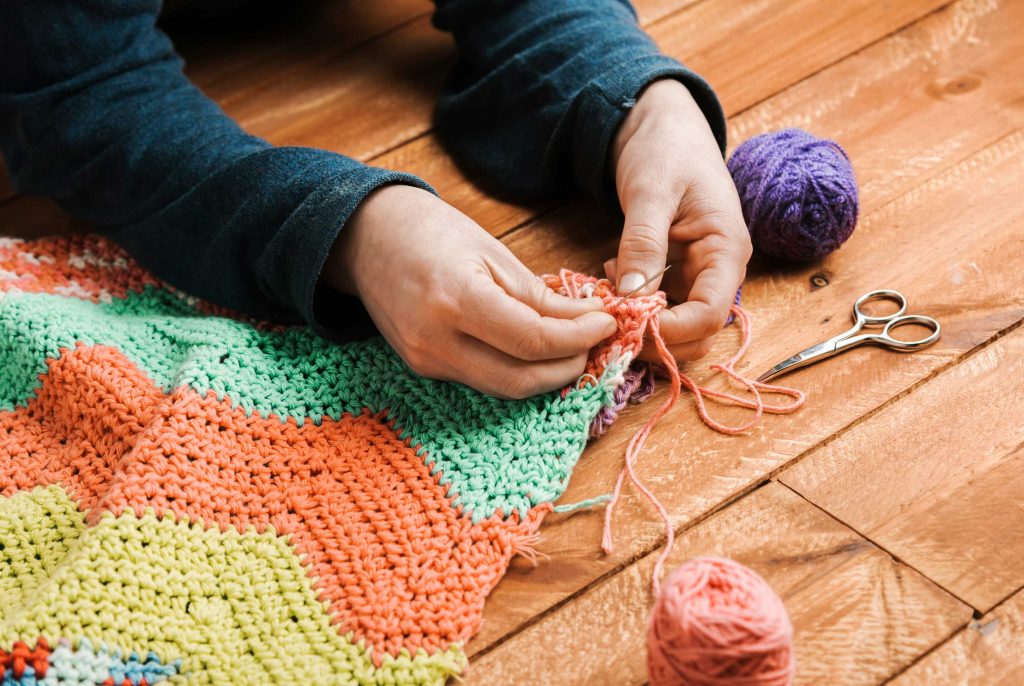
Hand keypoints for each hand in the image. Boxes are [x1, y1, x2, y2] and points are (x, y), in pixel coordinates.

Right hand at [322, 185, 616, 398]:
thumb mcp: (493, 252)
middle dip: (568, 366)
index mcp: (455, 299)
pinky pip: (482, 380)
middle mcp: (435, 341)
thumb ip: (541, 296)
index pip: (534, 340)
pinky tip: (536, 351)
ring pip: (503, 388)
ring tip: (573, 348)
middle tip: (596, 342)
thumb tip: (590, 320)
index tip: (607, 322)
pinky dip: (516, 370)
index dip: (579, 338)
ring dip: (546, 375)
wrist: (365, 238)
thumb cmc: (432, 232)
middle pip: (521, 380)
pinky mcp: (423, 368)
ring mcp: (425, 360)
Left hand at [608, 79, 751, 361]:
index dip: (671, 331)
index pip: (710, 315)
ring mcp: (697, 276)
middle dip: (654, 338)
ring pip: (676, 328)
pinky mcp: (676, 275)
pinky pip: (659, 309)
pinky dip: (633, 307)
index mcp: (725, 250)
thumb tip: (633, 297)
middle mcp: (717, 271)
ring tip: (608, 293)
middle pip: (697, 334)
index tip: (627, 325)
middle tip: (609, 319)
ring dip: (640, 325)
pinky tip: (612, 279)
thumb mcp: (650, 191)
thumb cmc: (665, 149)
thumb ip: (643, 242)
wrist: (663, 126)